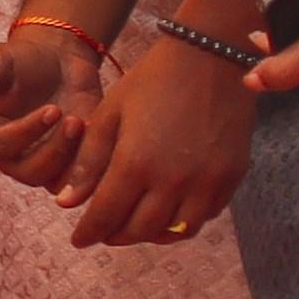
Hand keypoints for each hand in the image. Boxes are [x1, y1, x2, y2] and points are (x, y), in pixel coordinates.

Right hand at [0, 20, 105, 190]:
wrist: (58, 64)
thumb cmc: (22, 60)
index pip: (1, 146)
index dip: (26, 132)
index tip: (52, 110)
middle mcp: (11, 159)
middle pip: (30, 172)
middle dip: (54, 150)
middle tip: (73, 121)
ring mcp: (42, 167)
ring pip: (57, 182)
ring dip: (74, 159)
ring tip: (86, 125)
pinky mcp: (70, 167)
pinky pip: (82, 180)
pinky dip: (93, 165)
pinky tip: (102, 138)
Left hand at [67, 28, 254, 247]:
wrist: (210, 58)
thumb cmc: (152, 81)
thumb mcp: (110, 115)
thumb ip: (89, 162)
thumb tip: (66, 204)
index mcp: (136, 163)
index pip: (106, 216)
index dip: (89, 232)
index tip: (78, 240)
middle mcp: (174, 180)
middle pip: (140, 230)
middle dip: (116, 236)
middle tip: (104, 233)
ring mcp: (207, 182)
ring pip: (176, 231)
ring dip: (151, 236)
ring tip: (134, 227)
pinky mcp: (232, 177)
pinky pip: (205, 216)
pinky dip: (183, 223)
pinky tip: (167, 212)